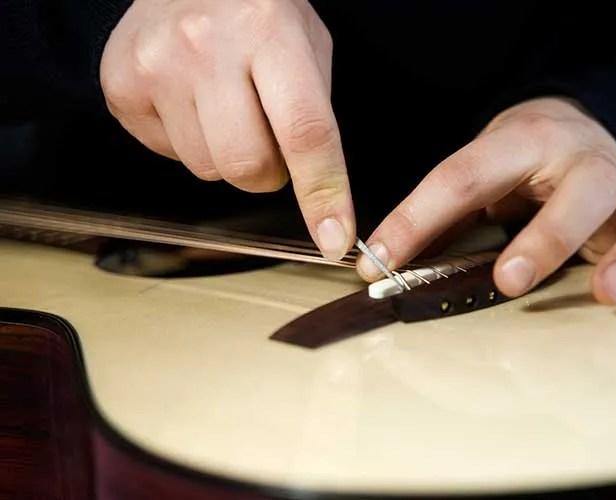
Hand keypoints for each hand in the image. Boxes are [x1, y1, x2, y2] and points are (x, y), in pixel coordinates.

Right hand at [100, 0, 353, 259]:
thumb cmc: (258, 11)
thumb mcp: (308, 44)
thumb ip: (315, 115)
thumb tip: (322, 196)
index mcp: (270, 32)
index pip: (304, 132)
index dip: (323, 193)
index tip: (333, 239)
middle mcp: (206, 48)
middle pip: (247, 167)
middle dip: (268, 173)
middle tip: (268, 139)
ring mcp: (156, 67)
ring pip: (207, 169)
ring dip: (226, 155)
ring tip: (225, 106)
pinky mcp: (120, 86)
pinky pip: (168, 156)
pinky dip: (188, 142)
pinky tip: (190, 101)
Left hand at [357, 97, 615, 303]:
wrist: (572, 131)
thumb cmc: (517, 165)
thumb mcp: (478, 177)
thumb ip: (442, 216)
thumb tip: (381, 262)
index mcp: (521, 142)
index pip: (463, 175)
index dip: (416, 219)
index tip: (379, 263)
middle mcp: (583, 159)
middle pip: (587, 184)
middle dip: (551, 237)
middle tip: (510, 282)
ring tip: (608, 294)